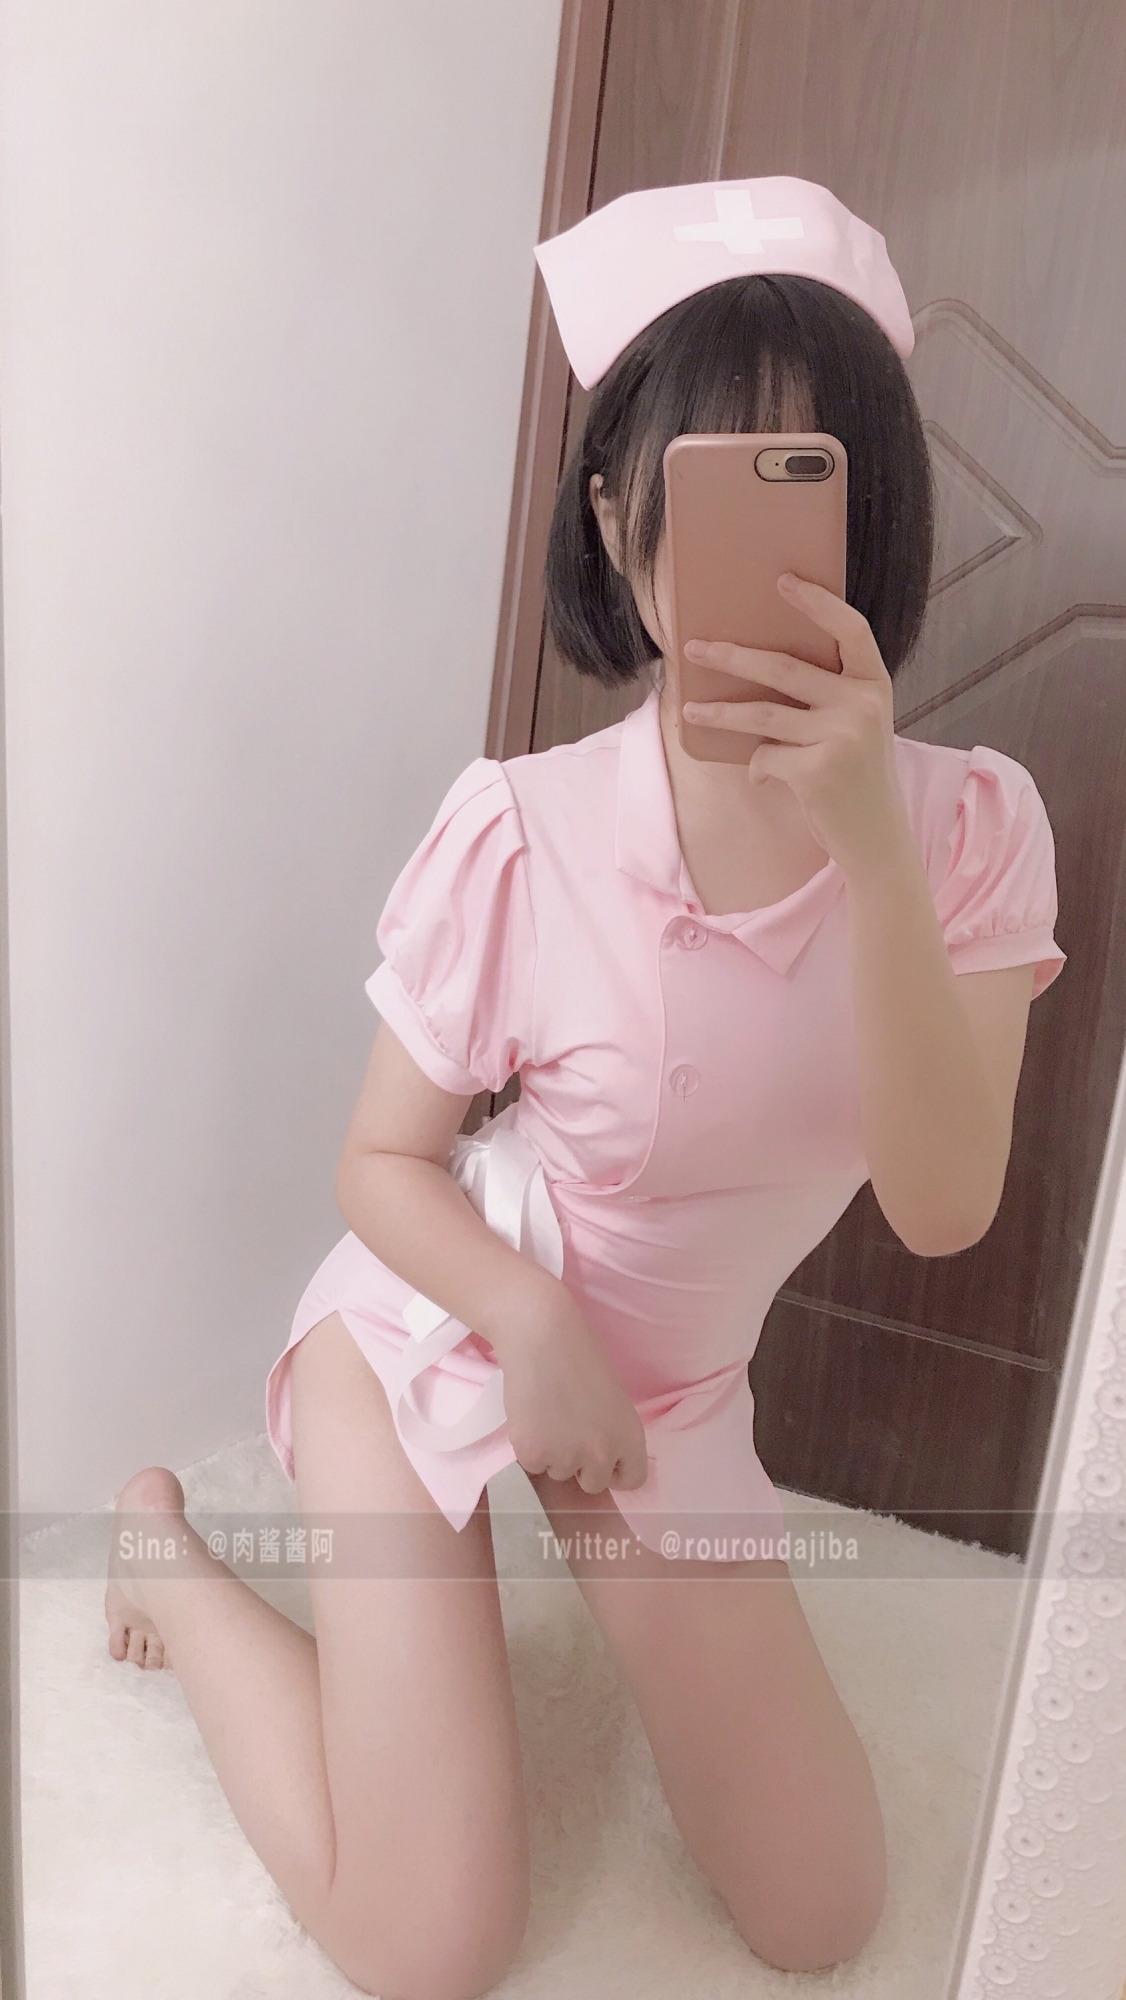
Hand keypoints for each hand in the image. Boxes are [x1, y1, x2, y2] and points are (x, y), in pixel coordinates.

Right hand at [498, 1285, 650, 1494]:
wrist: (542, 1337)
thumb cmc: (580, 1358)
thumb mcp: (614, 1400)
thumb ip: (612, 1433)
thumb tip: (603, 1460)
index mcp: (630, 1437)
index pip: (633, 1479)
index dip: (616, 1470)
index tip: (603, 1458)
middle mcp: (603, 1455)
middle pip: (593, 1484)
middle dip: (580, 1465)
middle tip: (567, 1430)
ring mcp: (567, 1458)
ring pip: (558, 1472)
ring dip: (552, 1453)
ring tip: (547, 1413)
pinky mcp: (533, 1454)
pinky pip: (532, 1464)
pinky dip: (529, 1446)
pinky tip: (530, 1415)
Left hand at [681, 573, 912, 877]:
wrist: (877, 838)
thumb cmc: (856, 776)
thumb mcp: (857, 726)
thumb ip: (828, 696)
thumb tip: (755, 666)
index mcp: (876, 685)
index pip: (851, 629)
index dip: (818, 603)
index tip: (783, 581)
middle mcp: (863, 705)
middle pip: (784, 667)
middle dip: (731, 657)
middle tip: (693, 648)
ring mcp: (842, 737)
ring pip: (762, 715)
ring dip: (718, 713)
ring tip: (689, 711)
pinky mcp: (818, 772)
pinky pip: (764, 757)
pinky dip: (755, 767)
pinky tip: (761, 776)